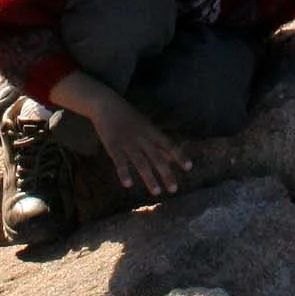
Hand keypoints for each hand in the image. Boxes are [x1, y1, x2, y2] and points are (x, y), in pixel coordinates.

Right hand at [52, 71, 192, 195]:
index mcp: (151, 132)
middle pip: (157, 158)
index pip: (169, 145)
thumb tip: (172, 157)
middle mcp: (142, 138)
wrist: (105, 104)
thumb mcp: (146, 125)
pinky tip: (128, 185)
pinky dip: (124, 173)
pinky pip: (120, 161)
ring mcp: (128, 142)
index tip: (189, 167)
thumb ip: (158, 142)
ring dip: (149, 178)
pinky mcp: (113, 145)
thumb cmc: (128, 116)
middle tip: (174, 189)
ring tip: (156, 191)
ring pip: (141, 162)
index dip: (179, 155)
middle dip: (166, 174)